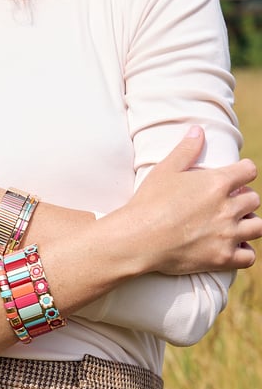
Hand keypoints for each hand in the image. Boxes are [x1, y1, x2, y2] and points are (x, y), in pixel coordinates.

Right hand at [125, 126, 260, 273]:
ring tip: (233, 224)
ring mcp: (227, 234)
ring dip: (247, 224)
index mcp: (217, 183)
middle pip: (254, 199)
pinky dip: (244, 252)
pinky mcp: (222, 257)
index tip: (236, 177)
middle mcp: (228, 208)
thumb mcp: (165, 170)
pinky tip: (232, 247)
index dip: (243, 172)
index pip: (249, 171)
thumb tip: (198, 130)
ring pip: (257, 227)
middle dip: (244, 199)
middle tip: (227, 203)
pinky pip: (249, 256)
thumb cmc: (149, 202)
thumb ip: (186, 150)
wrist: (138, 238)